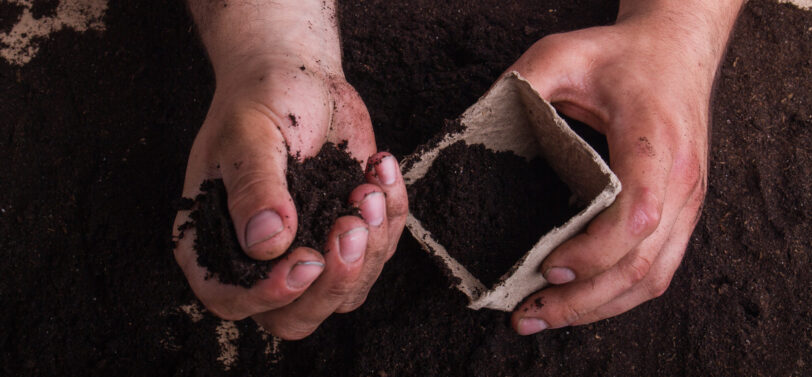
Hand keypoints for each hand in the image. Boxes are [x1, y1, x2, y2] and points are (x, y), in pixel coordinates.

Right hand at [173, 0, 407, 339]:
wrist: (298, 76)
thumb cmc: (259, 100)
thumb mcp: (248, 135)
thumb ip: (255, 188)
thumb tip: (267, 243)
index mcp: (215, 241)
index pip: (231, 299)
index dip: (267, 296)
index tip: (307, 261)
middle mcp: (261, 259)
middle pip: (295, 317)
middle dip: (333, 282)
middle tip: (350, 224)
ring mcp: (309, 252)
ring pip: (345, 293)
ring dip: (369, 247)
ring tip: (368, 186)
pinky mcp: (349, 236)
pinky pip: (380, 251)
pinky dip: (391, 215)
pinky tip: (379, 167)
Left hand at [510, 0, 742, 334]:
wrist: (676, 50)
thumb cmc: (622, 55)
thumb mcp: (564, 53)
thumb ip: (522, 84)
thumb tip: (469, 129)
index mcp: (655, 142)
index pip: (637, 214)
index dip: (593, 252)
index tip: (547, 267)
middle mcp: (680, 179)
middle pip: (642, 263)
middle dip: (583, 300)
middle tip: (529, 313)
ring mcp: (687, 200)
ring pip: (654, 277)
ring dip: (599, 308)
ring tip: (545, 317)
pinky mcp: (682, 211)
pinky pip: (659, 268)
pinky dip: (618, 295)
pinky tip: (581, 303)